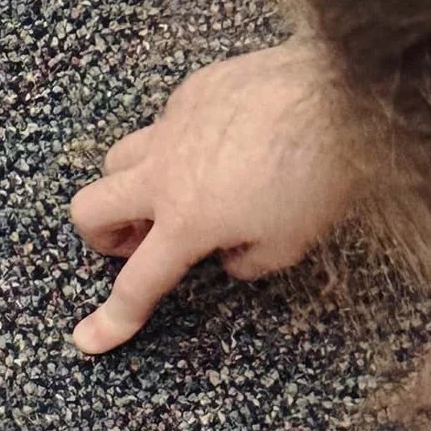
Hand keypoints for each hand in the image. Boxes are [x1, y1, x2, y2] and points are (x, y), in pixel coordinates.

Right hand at [68, 41, 353, 353]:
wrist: (342, 92)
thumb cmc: (320, 174)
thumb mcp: (291, 242)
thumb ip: (250, 261)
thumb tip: (231, 259)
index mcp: (187, 222)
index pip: (137, 284)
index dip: (112, 320)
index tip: (89, 340)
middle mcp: (165, 174)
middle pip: (91, 209)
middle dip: (101, 234)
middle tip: (134, 243)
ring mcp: (174, 126)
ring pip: (118, 158)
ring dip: (130, 184)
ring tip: (169, 192)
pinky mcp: (195, 90)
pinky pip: (168, 120)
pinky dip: (179, 142)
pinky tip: (220, 144)